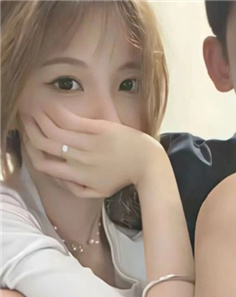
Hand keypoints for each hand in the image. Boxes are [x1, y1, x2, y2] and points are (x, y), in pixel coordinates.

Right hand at [20, 106, 164, 197]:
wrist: (147, 164)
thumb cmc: (124, 177)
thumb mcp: (101, 191)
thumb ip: (79, 190)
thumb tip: (62, 181)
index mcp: (77, 175)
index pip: (43, 164)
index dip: (31, 152)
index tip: (31, 141)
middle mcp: (78, 160)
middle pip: (43, 143)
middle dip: (29, 129)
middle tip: (27, 118)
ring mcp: (87, 144)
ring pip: (52, 129)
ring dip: (38, 116)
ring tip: (34, 107)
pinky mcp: (98, 130)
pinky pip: (70, 119)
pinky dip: (55, 111)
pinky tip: (50, 103)